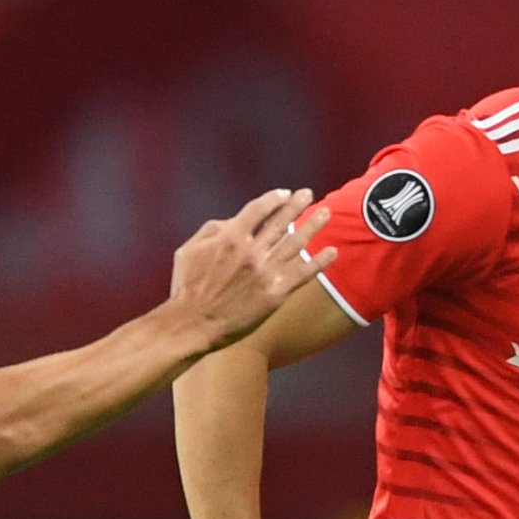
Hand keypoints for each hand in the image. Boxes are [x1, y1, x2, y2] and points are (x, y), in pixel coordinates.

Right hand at [165, 189, 324, 345]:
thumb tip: (233, 221)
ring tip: (326, 212)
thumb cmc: (186, 288)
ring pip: (296, 243)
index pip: (258, 209)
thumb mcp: (188, 250)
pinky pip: (303, 274)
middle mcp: (252, 251)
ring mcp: (266, 272)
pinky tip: (332, 251)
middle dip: (296, 205)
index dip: (273, 199)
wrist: (193, 325)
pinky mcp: (276, 293)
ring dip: (313, 225)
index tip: (283, 194)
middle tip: (307, 193)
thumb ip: (212, 230)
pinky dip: (319, 262)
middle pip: (281, 222)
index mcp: (231, 237)